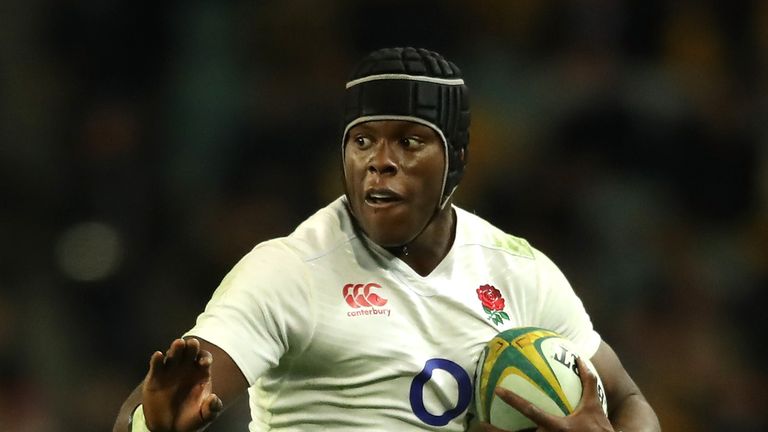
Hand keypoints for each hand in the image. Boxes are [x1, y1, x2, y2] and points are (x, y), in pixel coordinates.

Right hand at [141, 338, 222, 431]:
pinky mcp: (155, 377)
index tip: (204, 363)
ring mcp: (170, 371)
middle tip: (192, 344)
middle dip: (191, 346)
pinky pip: (156, 365)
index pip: (204, 358)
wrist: (169, 428)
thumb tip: (214, 399)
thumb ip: (211, 409)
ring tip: (178, 344)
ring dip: (176, 347)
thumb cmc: (190, 419)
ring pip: (173, 354)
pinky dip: (157, 359)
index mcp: (200, 373)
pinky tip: (158, 355)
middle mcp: (186, 368)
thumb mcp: (204, 417)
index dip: (205, 357)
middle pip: (190, 351)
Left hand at [478, 356, 612, 431]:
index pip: (530, 411)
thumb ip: (587, 382)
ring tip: (481, 431)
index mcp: (556, 425)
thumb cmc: (599, 429)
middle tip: (477, 423)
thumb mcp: (594, 406)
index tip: (497, 390)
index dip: (513, 400)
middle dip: (494, 431)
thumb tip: (580, 358)